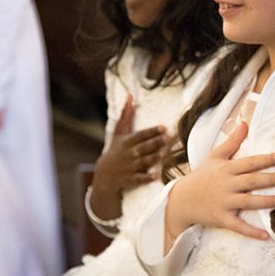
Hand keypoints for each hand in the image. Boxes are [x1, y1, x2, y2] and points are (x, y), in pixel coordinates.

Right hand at [90, 95, 168, 217]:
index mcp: (127, 142)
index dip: (151, 131)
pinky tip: (157, 175)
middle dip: (155, 143)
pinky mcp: (130, 179)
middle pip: (143, 147)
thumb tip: (130, 96)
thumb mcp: (118, 133)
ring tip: (165, 153)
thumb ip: (126, 115)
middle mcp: (128, 154)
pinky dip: (147, 178)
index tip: (163, 127)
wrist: (105, 174)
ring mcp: (129, 167)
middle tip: (168, 137)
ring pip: (143, 162)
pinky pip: (139, 178)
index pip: (140, 135)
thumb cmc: (115, 150)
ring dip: (154, 158)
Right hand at [165, 122, 274, 243]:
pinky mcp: (221, 219)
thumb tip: (245, 123)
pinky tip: (266, 236)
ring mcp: (223, 203)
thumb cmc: (201, 176)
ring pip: (246, 202)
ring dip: (263, 202)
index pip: (248, 163)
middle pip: (251, 181)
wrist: (181, 200)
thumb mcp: (214, 156)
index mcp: (226, 169)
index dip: (264, 159)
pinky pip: (238, 226)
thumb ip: (232, 141)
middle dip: (270, 179)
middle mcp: (226, 185)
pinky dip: (252, 232)